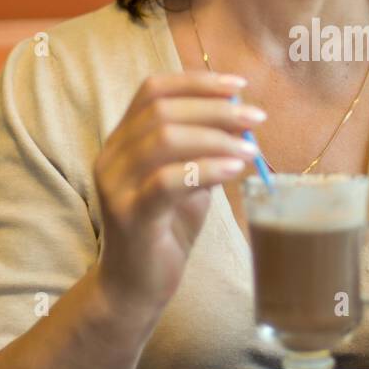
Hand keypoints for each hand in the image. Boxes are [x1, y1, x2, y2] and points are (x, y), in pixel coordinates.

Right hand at [92, 70, 265, 313]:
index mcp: (122, 140)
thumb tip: (241, 119)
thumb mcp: (188, 181)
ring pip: (164, 140)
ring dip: (216, 138)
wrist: (136, 287)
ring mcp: (116, 185)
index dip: (197, 82)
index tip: (239, 87)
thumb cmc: (166, 229)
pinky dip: (206, 169)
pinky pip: (167, 181)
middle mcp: (112, 156)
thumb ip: (205, 150)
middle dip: (215, 109)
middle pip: (161, 110)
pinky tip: (234, 171)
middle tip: (255, 119)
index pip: (153, 90)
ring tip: (251, 150)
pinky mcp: (129, 215)